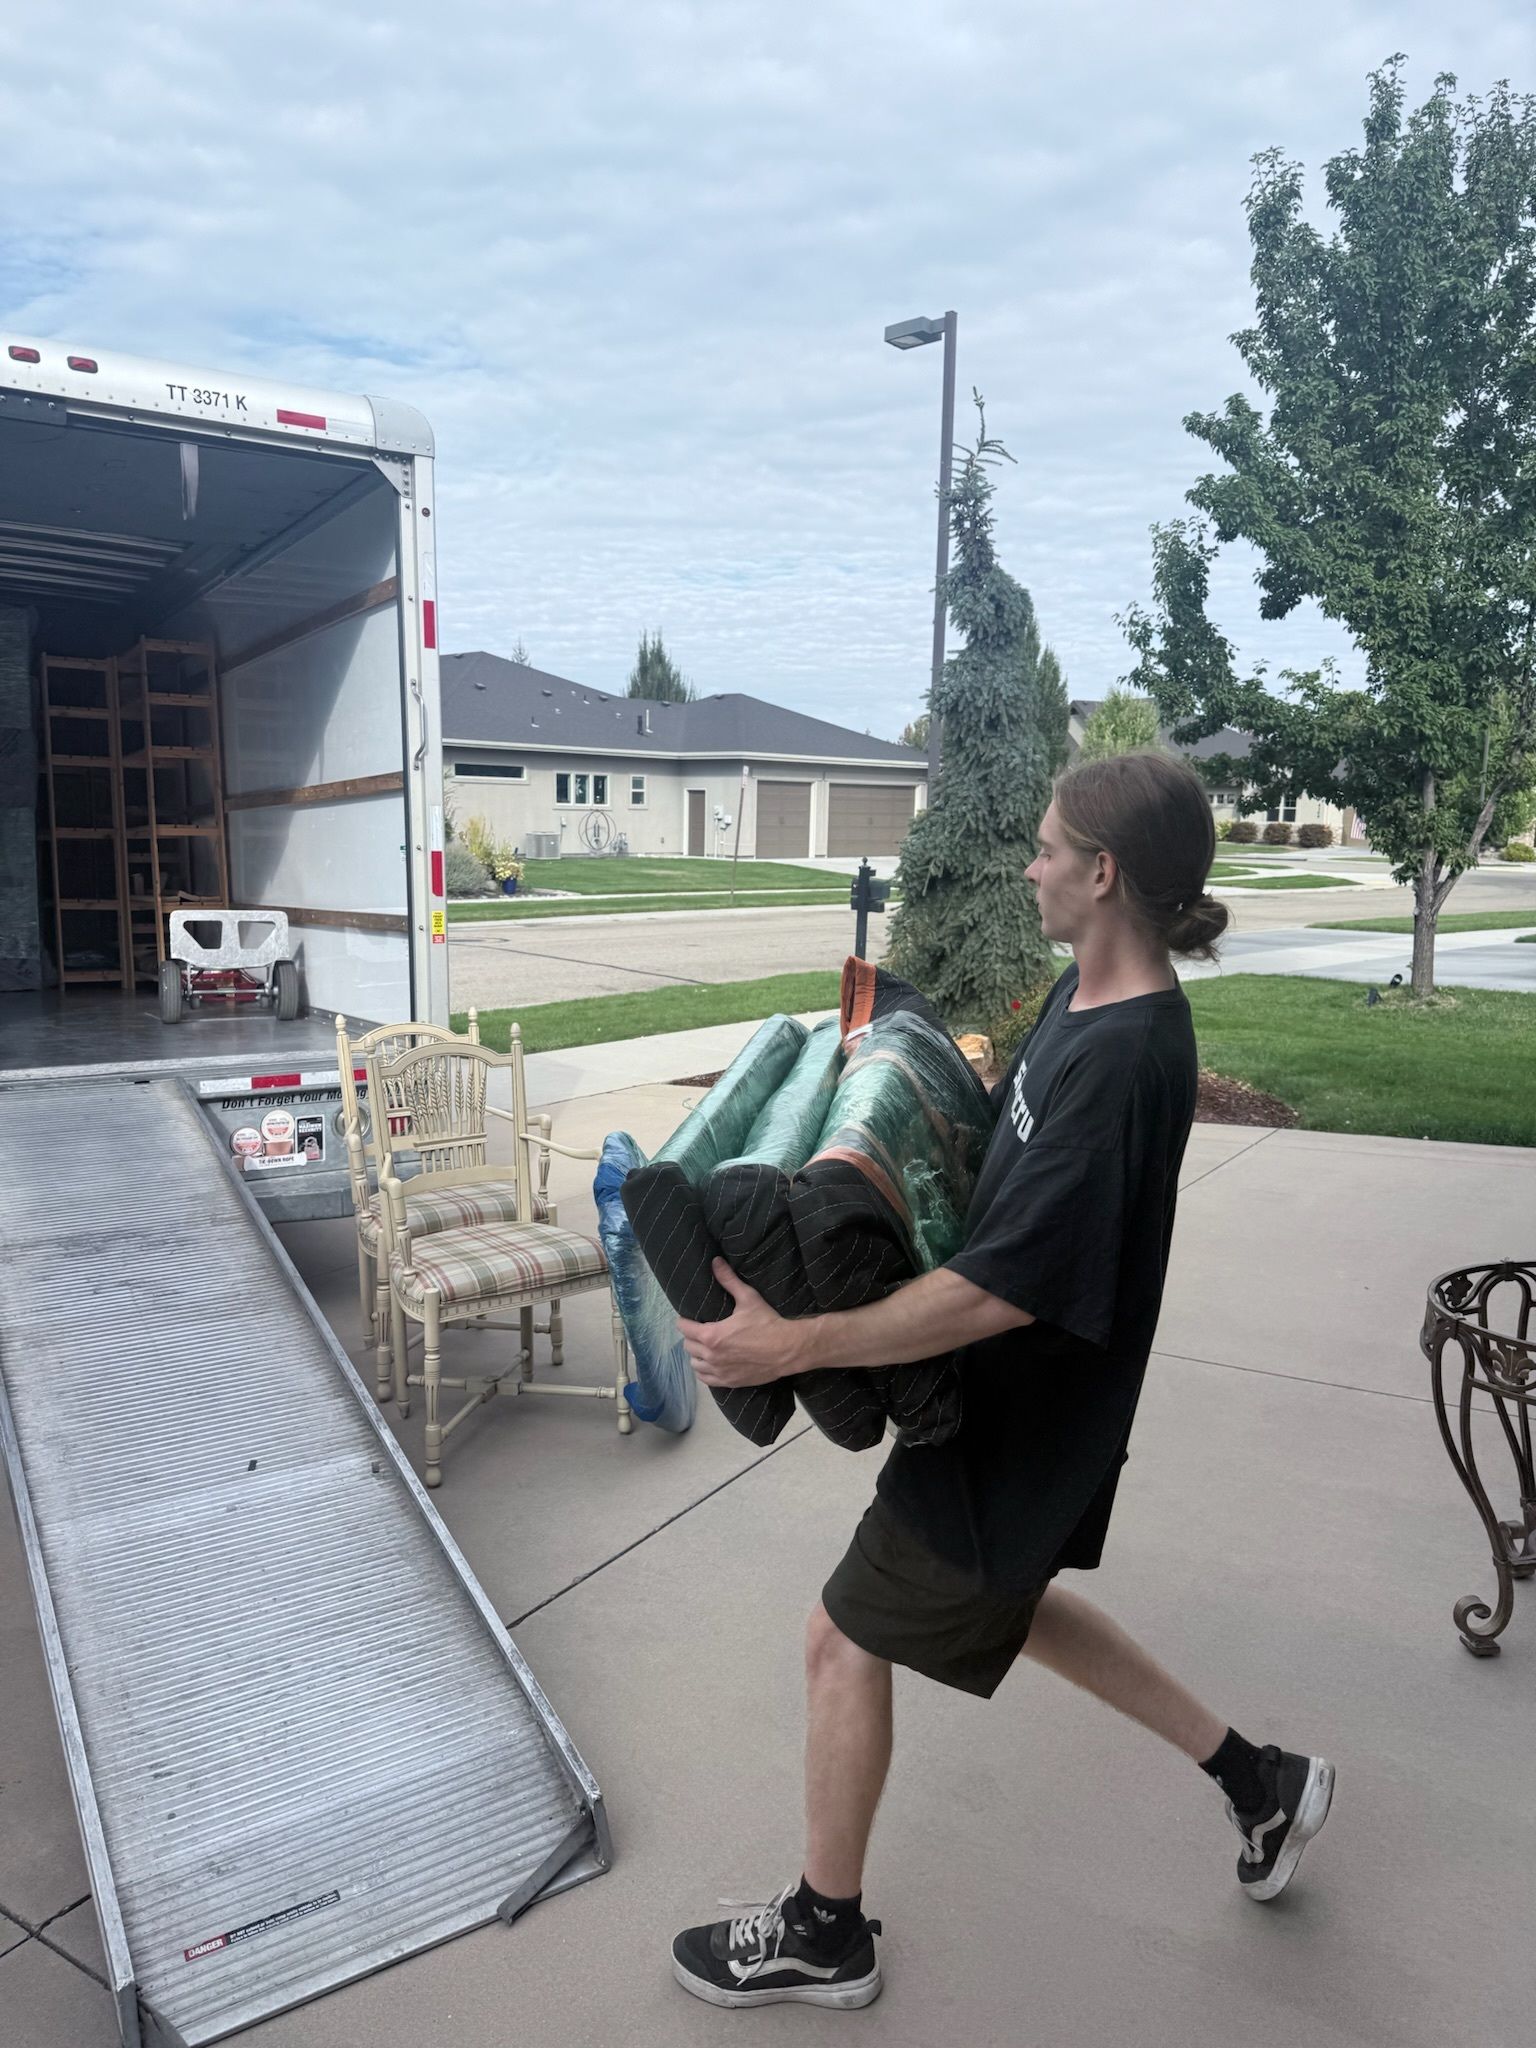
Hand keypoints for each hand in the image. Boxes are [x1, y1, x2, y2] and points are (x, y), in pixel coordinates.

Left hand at [679, 1260, 809, 1386]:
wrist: (787, 1349)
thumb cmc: (767, 1323)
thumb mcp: (748, 1298)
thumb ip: (729, 1280)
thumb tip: (715, 1261)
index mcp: (711, 1335)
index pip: (684, 1328)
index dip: (684, 1321)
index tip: (688, 1318)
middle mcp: (711, 1355)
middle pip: (687, 1346)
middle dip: (691, 1337)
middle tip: (700, 1330)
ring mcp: (719, 1371)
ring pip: (694, 1364)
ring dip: (696, 1355)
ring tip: (705, 1347)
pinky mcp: (728, 1382)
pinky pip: (705, 1378)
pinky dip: (704, 1371)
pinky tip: (710, 1364)